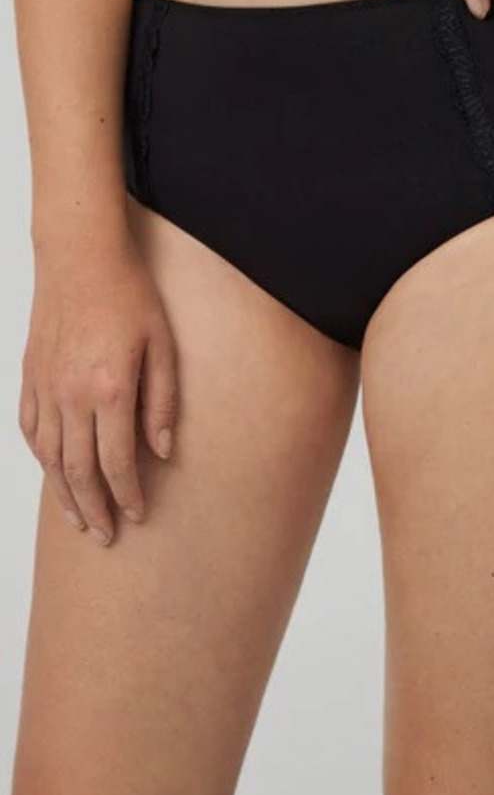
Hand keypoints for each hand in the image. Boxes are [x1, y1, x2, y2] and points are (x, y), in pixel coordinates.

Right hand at [18, 235, 178, 545]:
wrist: (81, 257)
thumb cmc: (131, 296)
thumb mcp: (163, 345)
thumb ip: (163, 401)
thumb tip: (162, 451)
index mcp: (109, 389)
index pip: (116, 462)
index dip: (127, 496)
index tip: (138, 516)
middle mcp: (70, 395)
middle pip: (78, 471)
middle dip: (94, 509)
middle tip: (107, 537)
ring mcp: (45, 387)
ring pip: (50, 458)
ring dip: (64, 494)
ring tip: (80, 520)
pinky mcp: (30, 376)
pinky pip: (30, 430)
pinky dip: (42, 459)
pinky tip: (54, 473)